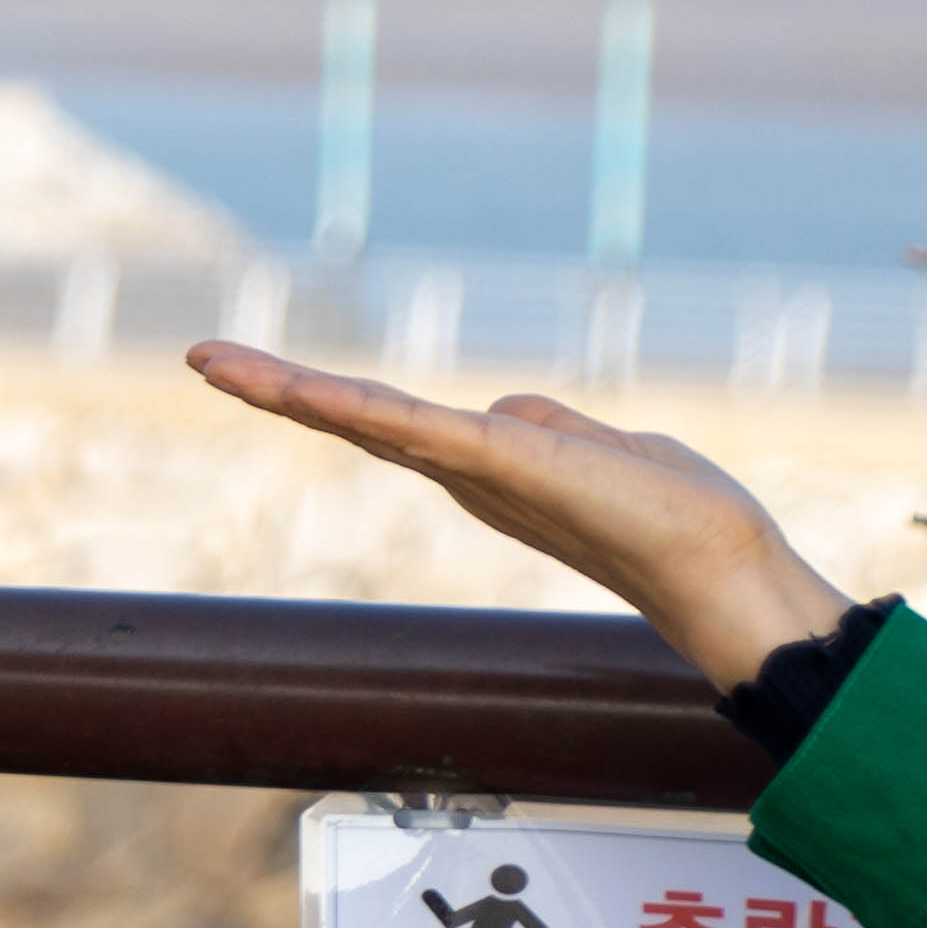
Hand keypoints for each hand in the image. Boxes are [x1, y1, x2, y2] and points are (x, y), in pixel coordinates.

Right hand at [186, 341, 852, 689]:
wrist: (723, 569)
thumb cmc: (683, 519)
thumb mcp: (609, 450)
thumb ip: (551, 427)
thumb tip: (504, 409)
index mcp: (486, 469)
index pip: (390, 425)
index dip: (326, 400)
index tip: (262, 374)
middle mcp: (464, 475)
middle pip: (353, 422)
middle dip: (276, 391)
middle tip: (202, 358)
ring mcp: (473, 472)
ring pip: (361, 421)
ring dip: (283, 390)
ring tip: (212, 361)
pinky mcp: (495, 463)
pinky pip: (407, 426)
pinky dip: (345, 405)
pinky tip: (295, 387)